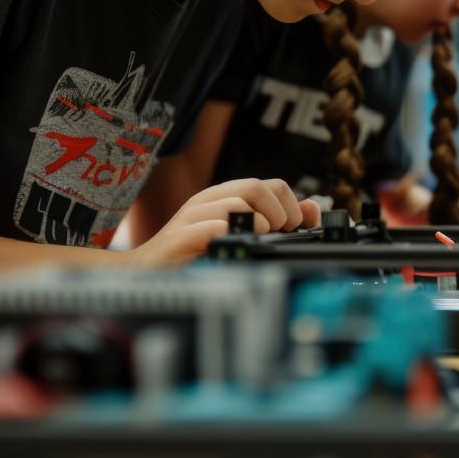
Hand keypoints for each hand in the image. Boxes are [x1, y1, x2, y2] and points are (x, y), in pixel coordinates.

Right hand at [129, 177, 319, 266]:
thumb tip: (313, 209)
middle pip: (256, 186)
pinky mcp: (180, 238)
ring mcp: (193, 216)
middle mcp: (209, 201)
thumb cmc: (191, 255)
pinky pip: (212, 226)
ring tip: (261, 240)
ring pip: (237, 201)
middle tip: (280, 234)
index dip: (290, 203)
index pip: (269, 183)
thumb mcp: (238, 234)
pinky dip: (233, 234)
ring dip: (261, 222)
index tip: (294, 227)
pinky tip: (239, 246)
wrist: (145, 273)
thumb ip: (274, 220)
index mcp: (224, 197)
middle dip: (279, 211)